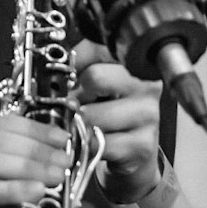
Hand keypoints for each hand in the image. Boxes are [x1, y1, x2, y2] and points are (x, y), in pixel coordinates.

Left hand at [73, 41, 162, 202]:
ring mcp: (147, 115)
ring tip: (88, 126)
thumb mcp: (99, 89)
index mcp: (134, 67)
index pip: (97, 50)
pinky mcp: (142, 144)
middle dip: (78, 96)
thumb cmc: (114, 119)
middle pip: (95, 77)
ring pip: (93, 114)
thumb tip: (58, 64)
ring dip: (81, 124)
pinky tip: (95, 142)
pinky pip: (99, 142)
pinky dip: (89, 144)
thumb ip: (81, 68)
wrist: (134, 157)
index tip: (70, 78)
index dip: (75, 65)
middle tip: (79, 106)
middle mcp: (146, 87)